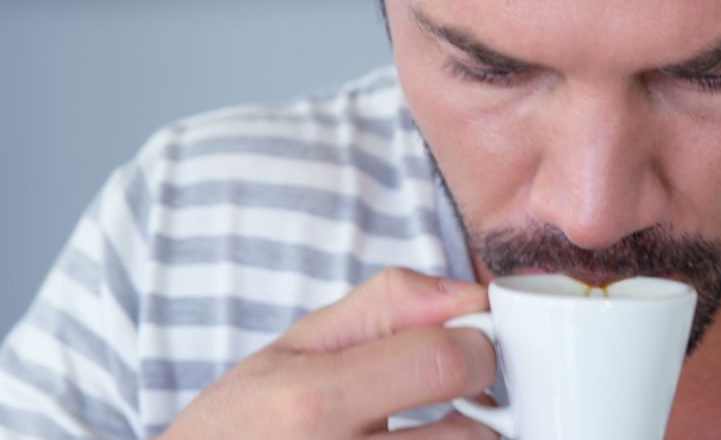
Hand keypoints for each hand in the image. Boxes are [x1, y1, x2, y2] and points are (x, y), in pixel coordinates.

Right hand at [157, 268, 497, 438]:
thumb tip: (466, 294)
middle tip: (460, 393)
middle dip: (480, 402)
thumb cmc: (240, 425)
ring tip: (430, 428)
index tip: (473, 343)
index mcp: (312, 402)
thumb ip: (385, 308)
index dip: (477, 344)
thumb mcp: (294, 349)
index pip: (443, 361)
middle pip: (472, 431)